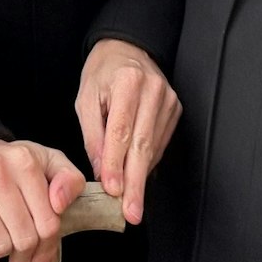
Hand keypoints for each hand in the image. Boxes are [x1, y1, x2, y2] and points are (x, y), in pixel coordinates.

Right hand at [0, 139, 85, 261]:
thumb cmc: (17, 166)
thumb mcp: (51, 164)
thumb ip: (70, 181)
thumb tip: (60, 204)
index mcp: (25, 161)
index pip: (47, 224)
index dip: (49, 247)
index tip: (44, 256)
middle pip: (24, 238)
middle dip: (27, 254)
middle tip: (24, 257)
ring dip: (4, 251)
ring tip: (5, 241)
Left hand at [75, 39, 181, 224]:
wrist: (127, 50)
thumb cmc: (102, 73)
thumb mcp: (86, 98)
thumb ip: (93, 134)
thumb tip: (100, 170)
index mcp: (128, 82)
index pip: (121, 131)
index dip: (116, 163)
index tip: (112, 190)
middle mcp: (153, 91)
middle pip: (143, 145)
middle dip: (135, 183)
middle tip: (131, 212)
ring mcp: (169, 101)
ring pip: (153, 148)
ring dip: (142, 178)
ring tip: (132, 204)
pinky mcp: (175, 109)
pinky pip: (160, 143)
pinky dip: (148, 163)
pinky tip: (138, 178)